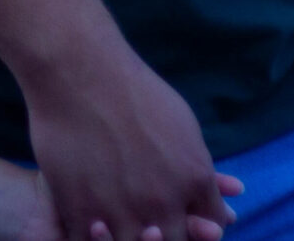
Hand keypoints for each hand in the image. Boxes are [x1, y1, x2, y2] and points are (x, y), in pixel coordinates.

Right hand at [21, 45, 233, 240]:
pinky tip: (90, 222)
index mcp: (195, 179)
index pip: (211, 229)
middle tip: (149, 223)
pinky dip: (91, 237)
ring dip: (126, 239)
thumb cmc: (131, 88)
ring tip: (116, 224)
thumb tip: (216, 192)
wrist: (77, 70)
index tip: (182, 220)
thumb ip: (200, 167)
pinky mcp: (79, 207)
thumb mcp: (184, 125)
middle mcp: (163, 201)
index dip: (196, 228)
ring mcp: (120, 208)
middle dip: (164, 236)